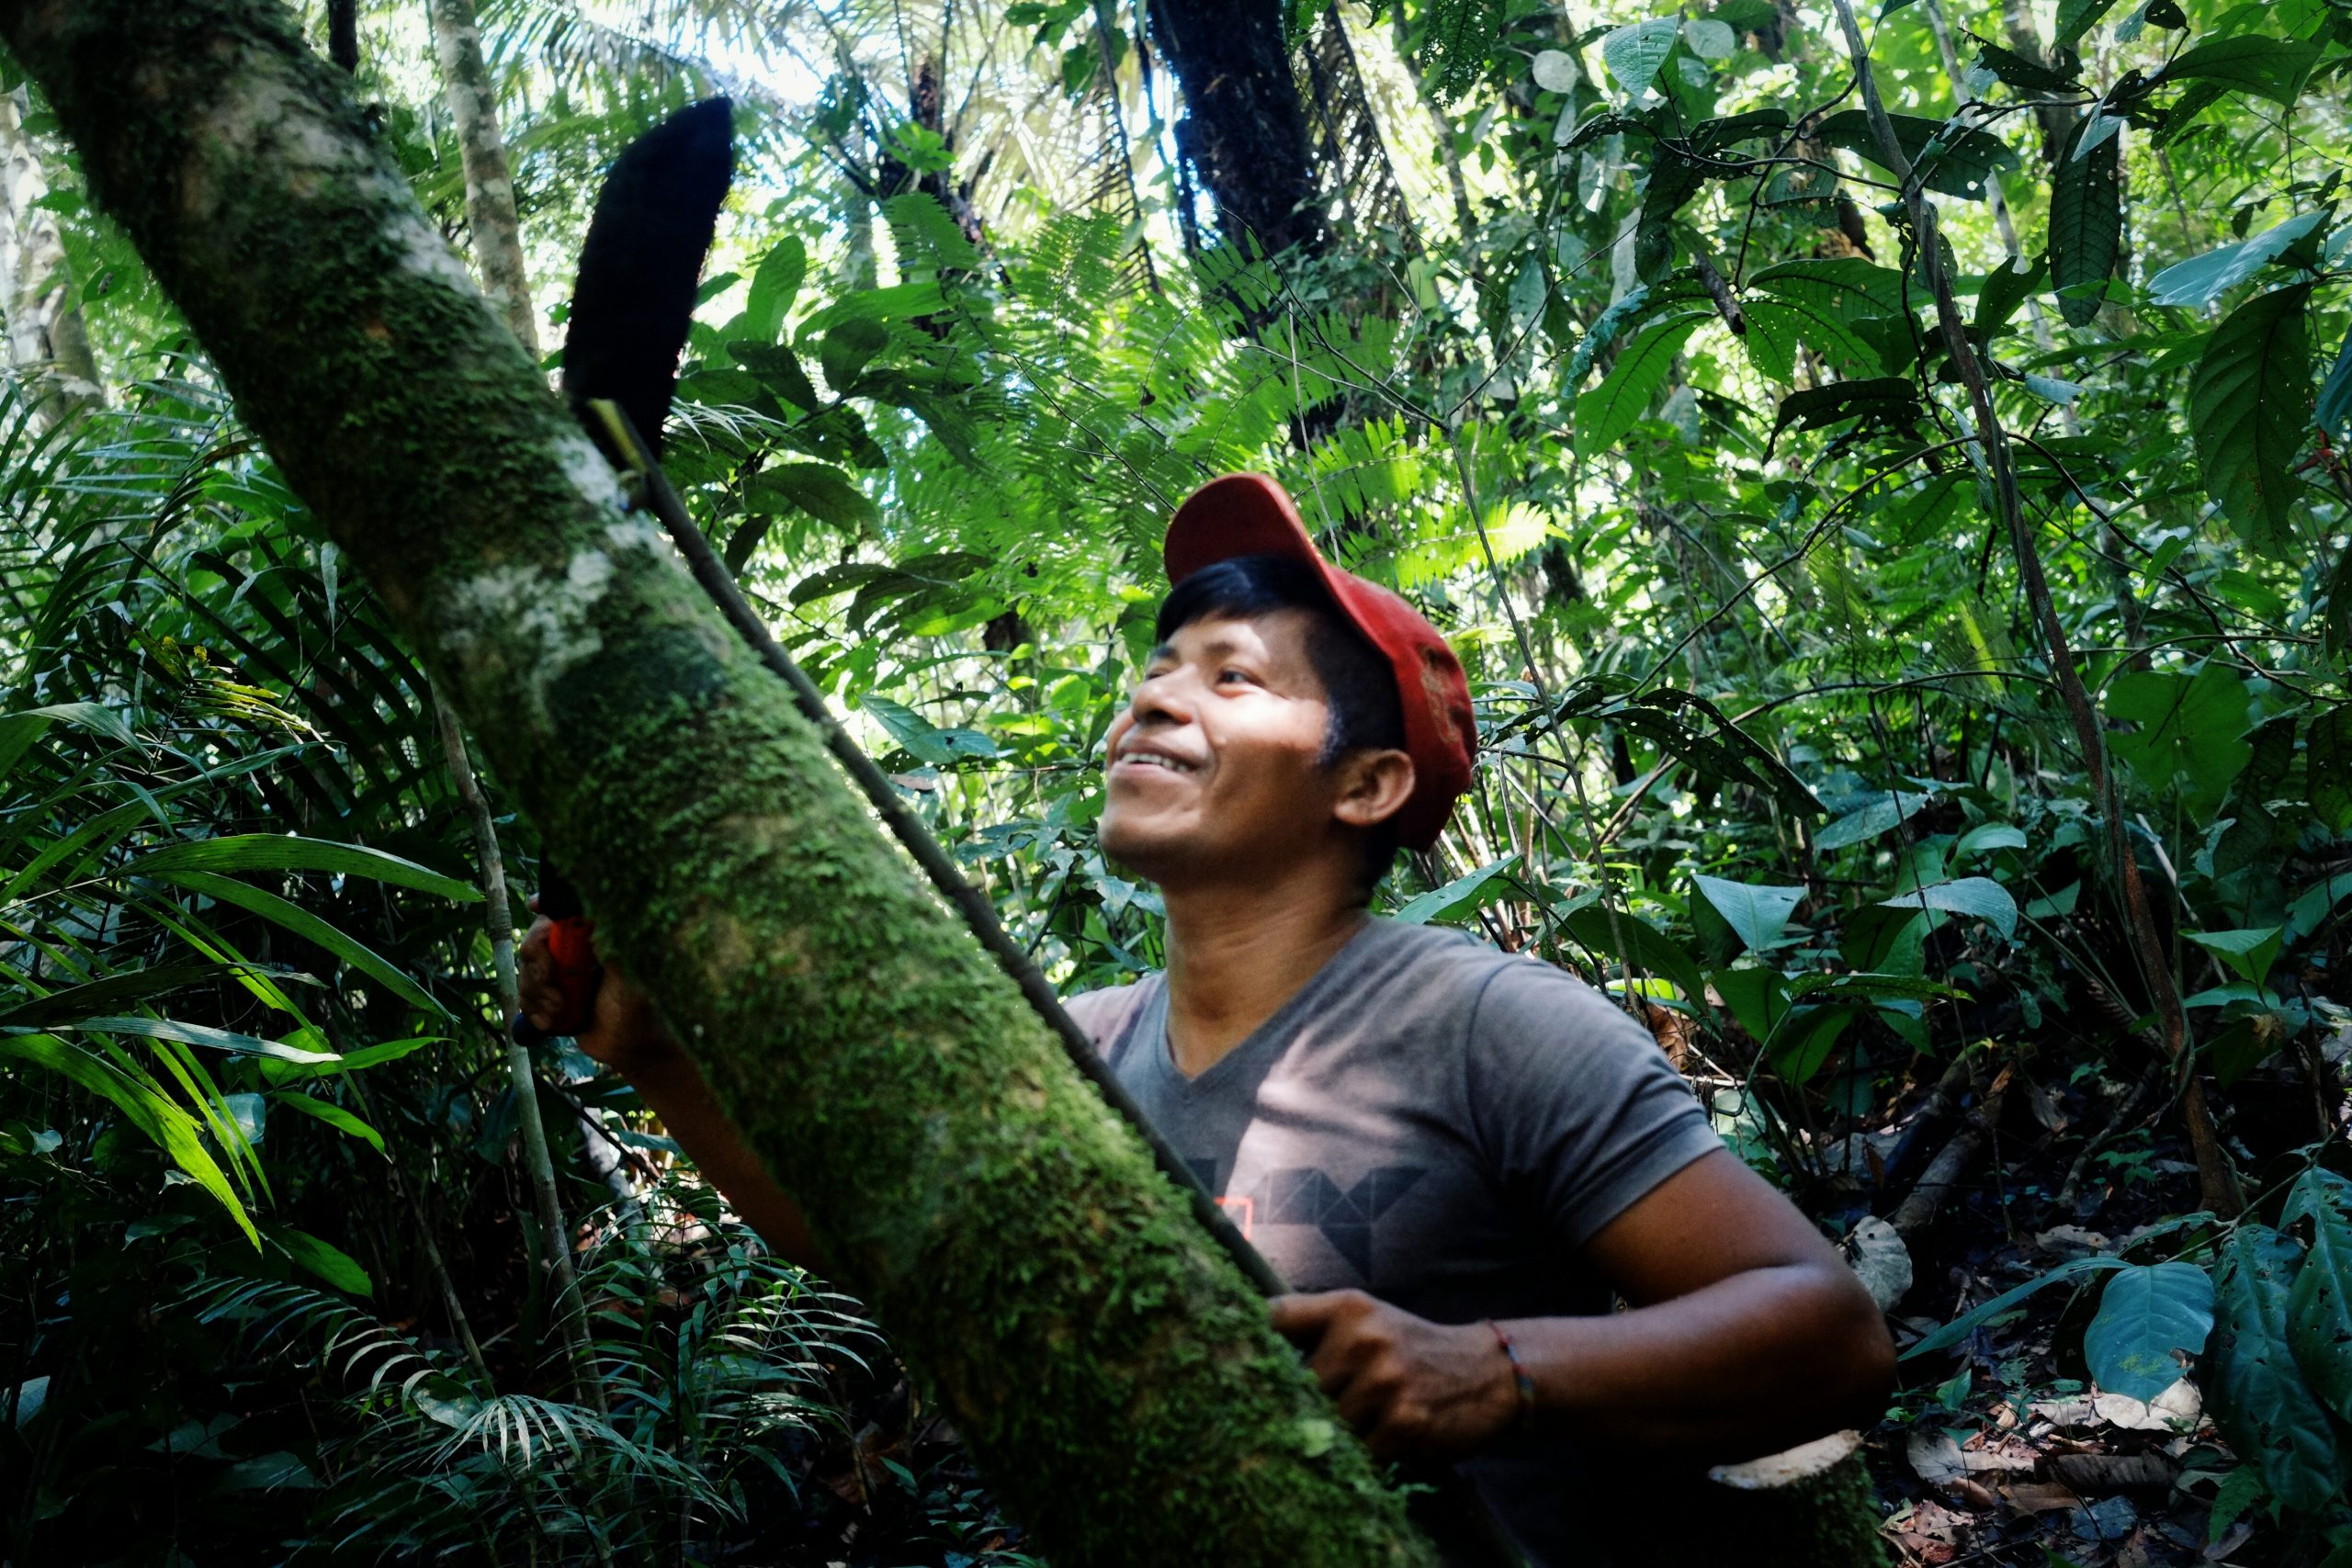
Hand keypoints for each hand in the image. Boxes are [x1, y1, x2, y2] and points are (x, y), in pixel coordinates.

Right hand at [517, 905, 674, 1075]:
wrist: (629, 1050)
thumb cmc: (637, 1012)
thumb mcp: (628, 981)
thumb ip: (613, 953)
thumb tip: (601, 918)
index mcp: (593, 943)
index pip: (563, 915)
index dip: (546, 907)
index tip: (535, 905)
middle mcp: (574, 954)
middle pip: (533, 945)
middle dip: (538, 969)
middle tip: (554, 988)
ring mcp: (560, 977)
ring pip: (525, 974)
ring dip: (536, 995)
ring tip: (558, 1012)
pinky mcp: (550, 1000)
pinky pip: (524, 997)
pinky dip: (532, 1011)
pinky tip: (549, 1024)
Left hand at [1268, 1289, 1520, 1461]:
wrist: (1487, 1371)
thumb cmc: (1412, 1348)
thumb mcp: (1369, 1319)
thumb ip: (1316, 1327)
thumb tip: (1250, 1353)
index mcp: (1348, 1307)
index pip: (1277, 1317)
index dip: (1250, 1340)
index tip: (1235, 1364)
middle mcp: (1363, 1338)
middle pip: (1296, 1386)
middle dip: (1299, 1405)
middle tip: (1303, 1416)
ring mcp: (1385, 1381)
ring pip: (1327, 1424)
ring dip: (1336, 1434)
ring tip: (1357, 1425)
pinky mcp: (1405, 1422)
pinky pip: (1360, 1453)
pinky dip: (1364, 1455)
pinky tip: (1382, 1440)